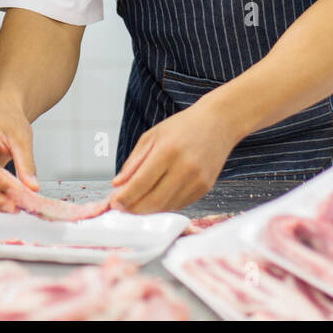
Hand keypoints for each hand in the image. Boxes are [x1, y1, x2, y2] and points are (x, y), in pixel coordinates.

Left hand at [109, 104, 237, 213]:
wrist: (218, 123)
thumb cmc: (183, 127)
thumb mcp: (152, 136)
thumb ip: (133, 162)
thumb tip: (118, 184)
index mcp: (167, 151)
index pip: (140, 183)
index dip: (124, 197)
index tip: (114, 203)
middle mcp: (185, 168)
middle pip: (153, 201)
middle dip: (133, 209)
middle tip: (122, 207)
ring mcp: (197, 180)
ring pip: (166, 206)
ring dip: (148, 209)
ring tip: (137, 202)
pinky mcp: (205, 188)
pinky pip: (179, 205)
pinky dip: (164, 205)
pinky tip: (156, 197)